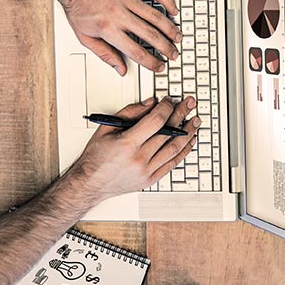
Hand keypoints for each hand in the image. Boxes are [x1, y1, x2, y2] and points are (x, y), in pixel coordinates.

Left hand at [61, 0, 181, 74]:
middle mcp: (119, 14)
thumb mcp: (85, 37)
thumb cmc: (77, 7)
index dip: (150, 62)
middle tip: (173, 54)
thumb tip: (120, 69)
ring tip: (178, 37)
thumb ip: (105, 54)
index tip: (159, 66)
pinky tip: (173, 10)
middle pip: (150, 35)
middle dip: (166, 47)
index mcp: (108, 28)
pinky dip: (167, 2)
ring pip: (155, 16)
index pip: (135, 51)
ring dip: (170, 28)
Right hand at [73, 96, 198, 200]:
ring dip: (188, 133)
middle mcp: (139, 159)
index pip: (156, 121)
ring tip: (194, 121)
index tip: (169, 100)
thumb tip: (151, 103)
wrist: (90, 184)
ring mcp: (146, 171)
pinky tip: (190, 141)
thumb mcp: (107, 128)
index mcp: (127, 144)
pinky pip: (173, 163)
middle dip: (181, 115)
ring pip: (175, 149)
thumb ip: (130, 112)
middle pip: (169, 133)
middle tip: (189, 104)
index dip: (167, 107)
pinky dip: (184, 151)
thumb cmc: (96, 157)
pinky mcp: (151, 179)